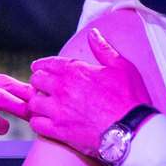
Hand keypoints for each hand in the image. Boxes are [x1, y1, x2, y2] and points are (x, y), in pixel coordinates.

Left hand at [28, 29, 151, 158]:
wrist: (132, 131)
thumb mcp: (121, 67)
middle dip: (39, 82)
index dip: (41, 65)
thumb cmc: (130, 98)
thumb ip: (103, 49)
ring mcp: (59, 111)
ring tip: (45, 105)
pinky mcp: (60, 132)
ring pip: (34, 103)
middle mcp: (63, 89)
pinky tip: (46, 122)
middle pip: (36, 81)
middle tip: (43, 87)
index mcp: (75, 71)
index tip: (39, 68)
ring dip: (38, 103)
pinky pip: (36, 125)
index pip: (47, 64)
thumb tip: (93, 33)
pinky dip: (38, 122)